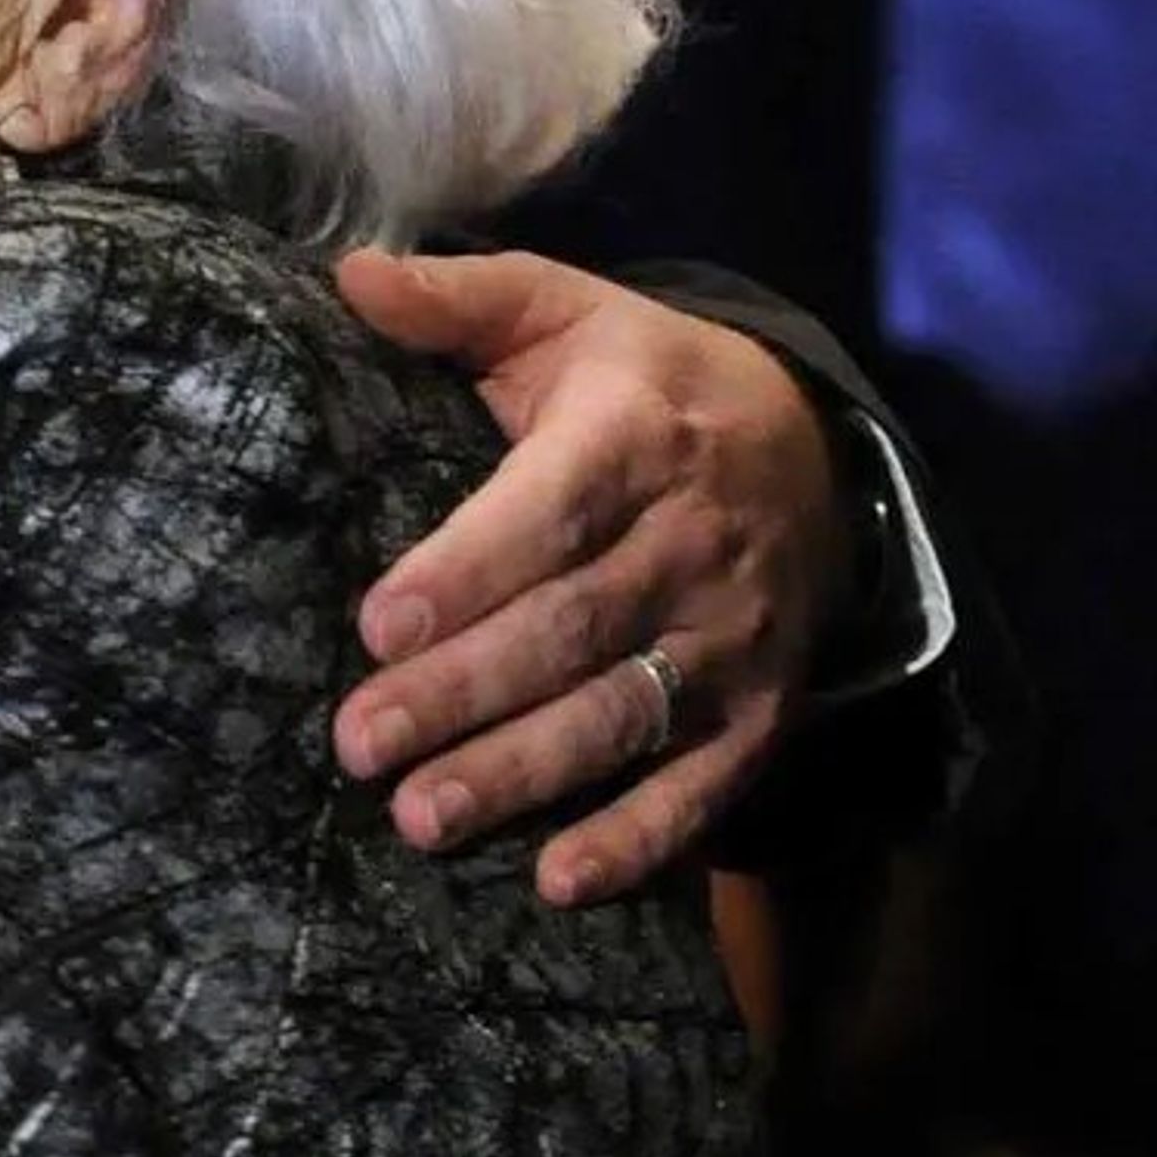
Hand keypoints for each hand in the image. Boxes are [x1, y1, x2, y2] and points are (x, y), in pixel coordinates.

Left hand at [328, 251, 844, 909]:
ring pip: (623, 715)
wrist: (809, 444)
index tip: (378, 624)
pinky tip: (558, 882)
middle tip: (360, 745)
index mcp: (635, 438)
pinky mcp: (760, 710)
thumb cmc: (639, 377)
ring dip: (523, 774)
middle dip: (463, 693)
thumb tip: (346, 273)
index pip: (549, 514)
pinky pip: (704, 785)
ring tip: (423, 817)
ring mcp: (734, 637)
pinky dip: (638, 839)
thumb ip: (456, 298)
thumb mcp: (559, 310)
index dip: (467, 571)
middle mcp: (693, 545)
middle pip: (570, 630)